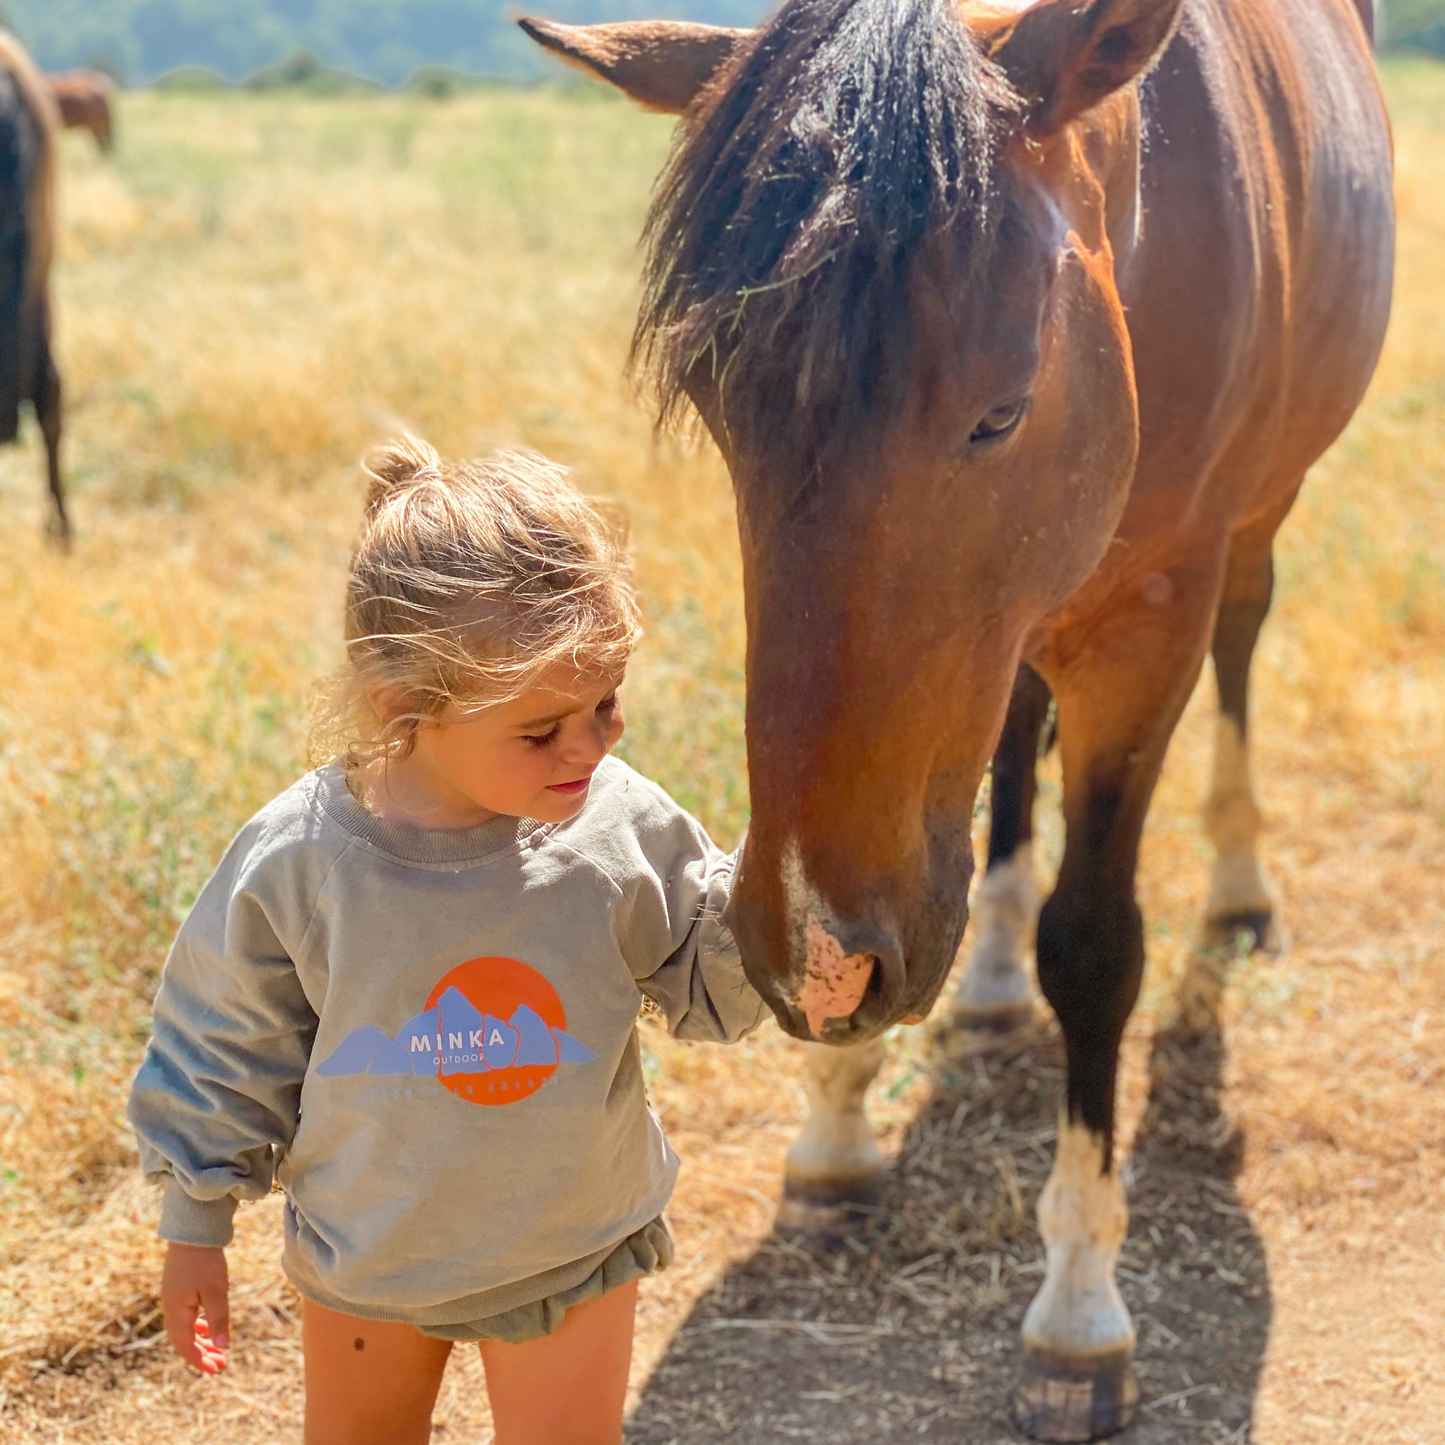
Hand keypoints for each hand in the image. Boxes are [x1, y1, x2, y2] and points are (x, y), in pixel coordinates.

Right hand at [161, 1241, 229, 1373]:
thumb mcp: (216, 1291)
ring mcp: (173, 1297)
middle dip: (201, 1354)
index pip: (184, 1345)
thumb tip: (223, 1347)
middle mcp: (171, 1307)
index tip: (215, 1370)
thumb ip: (219, 1318)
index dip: (199, 1360)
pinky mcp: (179, 1287)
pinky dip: (198, 1324)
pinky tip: (207, 1326)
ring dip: (200, 1340)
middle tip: (219, 1366)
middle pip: (183, 1339)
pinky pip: (186, 1315)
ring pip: (185, 1327)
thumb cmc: (205, 1261)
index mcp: (176, 1311)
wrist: (192, 1231)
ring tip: (216, 1350)